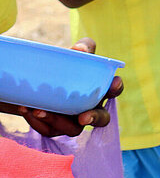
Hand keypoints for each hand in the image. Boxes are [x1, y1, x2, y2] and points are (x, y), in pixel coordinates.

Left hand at [5, 38, 123, 136]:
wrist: (29, 81)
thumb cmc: (58, 67)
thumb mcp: (71, 55)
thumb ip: (82, 47)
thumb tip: (80, 48)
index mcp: (98, 89)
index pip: (113, 90)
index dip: (116, 87)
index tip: (113, 82)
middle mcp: (90, 108)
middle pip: (102, 119)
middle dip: (94, 118)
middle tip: (83, 117)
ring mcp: (73, 121)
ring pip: (74, 129)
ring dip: (57, 120)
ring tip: (38, 110)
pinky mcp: (54, 128)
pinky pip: (49, 130)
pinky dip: (37, 121)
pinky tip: (26, 109)